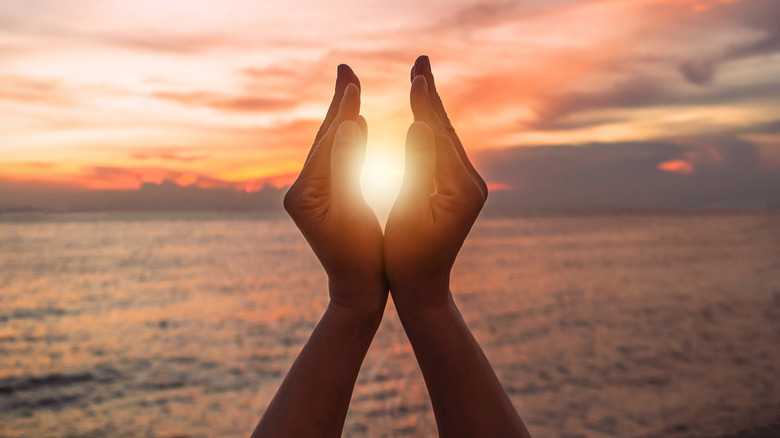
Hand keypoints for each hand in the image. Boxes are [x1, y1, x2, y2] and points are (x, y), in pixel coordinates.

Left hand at [284, 65, 385, 315]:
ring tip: (350, 89)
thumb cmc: (359, 258)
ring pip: (330, 148)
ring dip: (342, 118)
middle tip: (345, 69)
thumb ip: (347, 167)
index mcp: (303, 193)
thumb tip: (347, 125)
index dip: (340, 110)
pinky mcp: (324, 199)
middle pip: (323, 139)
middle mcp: (301, 190)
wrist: (357, 291)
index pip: (325, 142)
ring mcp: (312, 195)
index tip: (352, 79)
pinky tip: (356, 125)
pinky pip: (337, 161)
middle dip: (337, 104)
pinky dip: (348, 140)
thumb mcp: (352, 211)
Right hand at [384, 56, 487, 312]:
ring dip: (431, 109)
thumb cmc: (409, 258)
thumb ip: (417, 169)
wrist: (423, 287)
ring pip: (445, 139)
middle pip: (447, 131)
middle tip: (421, 62)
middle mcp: (471, 183)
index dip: (427, 103)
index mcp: (461, 188)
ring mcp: (466, 186)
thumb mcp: (409, 213)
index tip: (416, 74)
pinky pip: (441, 152)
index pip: (441, 136)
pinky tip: (422, 116)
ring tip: (419, 80)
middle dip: (431, 96)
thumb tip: (419, 126)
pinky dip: (430, 130)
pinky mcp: (457, 190)